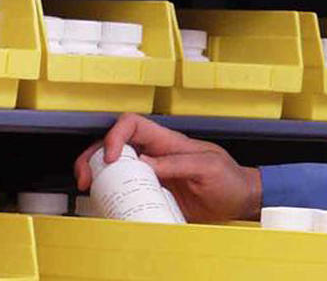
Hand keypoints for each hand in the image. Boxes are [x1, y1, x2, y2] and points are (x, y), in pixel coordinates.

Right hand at [74, 113, 261, 222]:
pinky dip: (111, 194)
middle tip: (86, 177)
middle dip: (94, 156)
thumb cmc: (229, 179)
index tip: (112, 158)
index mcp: (169, 142)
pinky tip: (106, 202)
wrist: (239, 200)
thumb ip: (178, 163)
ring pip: (116, 167)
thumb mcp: (208, 167)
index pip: (133, 125)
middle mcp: (156, 155)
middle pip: (115, 145)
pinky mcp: (153, 193)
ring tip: (89, 188)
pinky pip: (126, 190)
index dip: (116, 136)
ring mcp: (153, 174)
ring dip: (97, 174)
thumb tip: (144, 163)